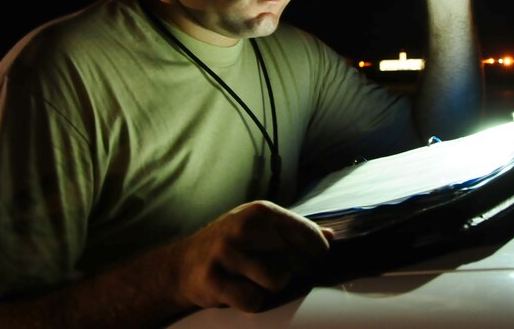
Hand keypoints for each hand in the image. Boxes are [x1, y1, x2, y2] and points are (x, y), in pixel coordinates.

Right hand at [175, 200, 333, 312]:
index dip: (316, 254)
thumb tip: (331, 237)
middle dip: (291, 272)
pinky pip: (253, 301)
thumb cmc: (231, 245)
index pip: (309, 236)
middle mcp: (245, 228)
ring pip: (277, 282)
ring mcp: (227, 254)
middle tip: (271, 269)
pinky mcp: (214, 280)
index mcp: (261, 212)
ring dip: (270, 287)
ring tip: (254, 279)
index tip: (310, 260)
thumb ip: (295, 231)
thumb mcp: (261, 229)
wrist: (182, 264)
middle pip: (297, 262)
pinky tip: (238, 290)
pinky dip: (251, 301)